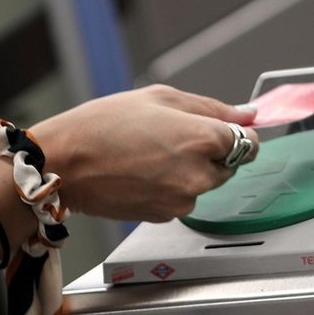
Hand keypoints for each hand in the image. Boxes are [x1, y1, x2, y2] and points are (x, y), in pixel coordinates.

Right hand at [30, 84, 258, 221]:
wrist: (64, 163)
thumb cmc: (103, 125)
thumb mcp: (160, 98)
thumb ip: (211, 107)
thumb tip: (247, 114)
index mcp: (202, 139)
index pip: (249, 143)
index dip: (236, 135)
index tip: (223, 131)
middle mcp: (198, 175)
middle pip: (228, 165)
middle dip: (210, 152)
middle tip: (171, 138)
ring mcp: (182, 199)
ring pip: (203, 184)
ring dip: (189, 170)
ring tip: (150, 153)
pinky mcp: (165, 216)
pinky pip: (181, 198)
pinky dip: (170, 186)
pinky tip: (142, 171)